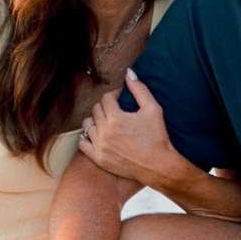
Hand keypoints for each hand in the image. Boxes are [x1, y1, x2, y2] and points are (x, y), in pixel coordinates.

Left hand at [79, 72, 183, 188]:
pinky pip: (82, 143)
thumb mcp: (153, 109)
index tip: (121, 98)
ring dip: (96, 121)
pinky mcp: (98, 159)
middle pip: (96, 110)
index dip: (115, 95)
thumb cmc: (157, 137)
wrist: (158, 166)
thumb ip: (139, 89)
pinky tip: (99, 135)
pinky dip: (87, 137)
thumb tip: (128, 73)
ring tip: (108, 123)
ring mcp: (99, 146)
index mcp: (115, 118)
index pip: (106, 98)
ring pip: (87, 125)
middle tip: (117, 110)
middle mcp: (104, 132)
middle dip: (106, 107)